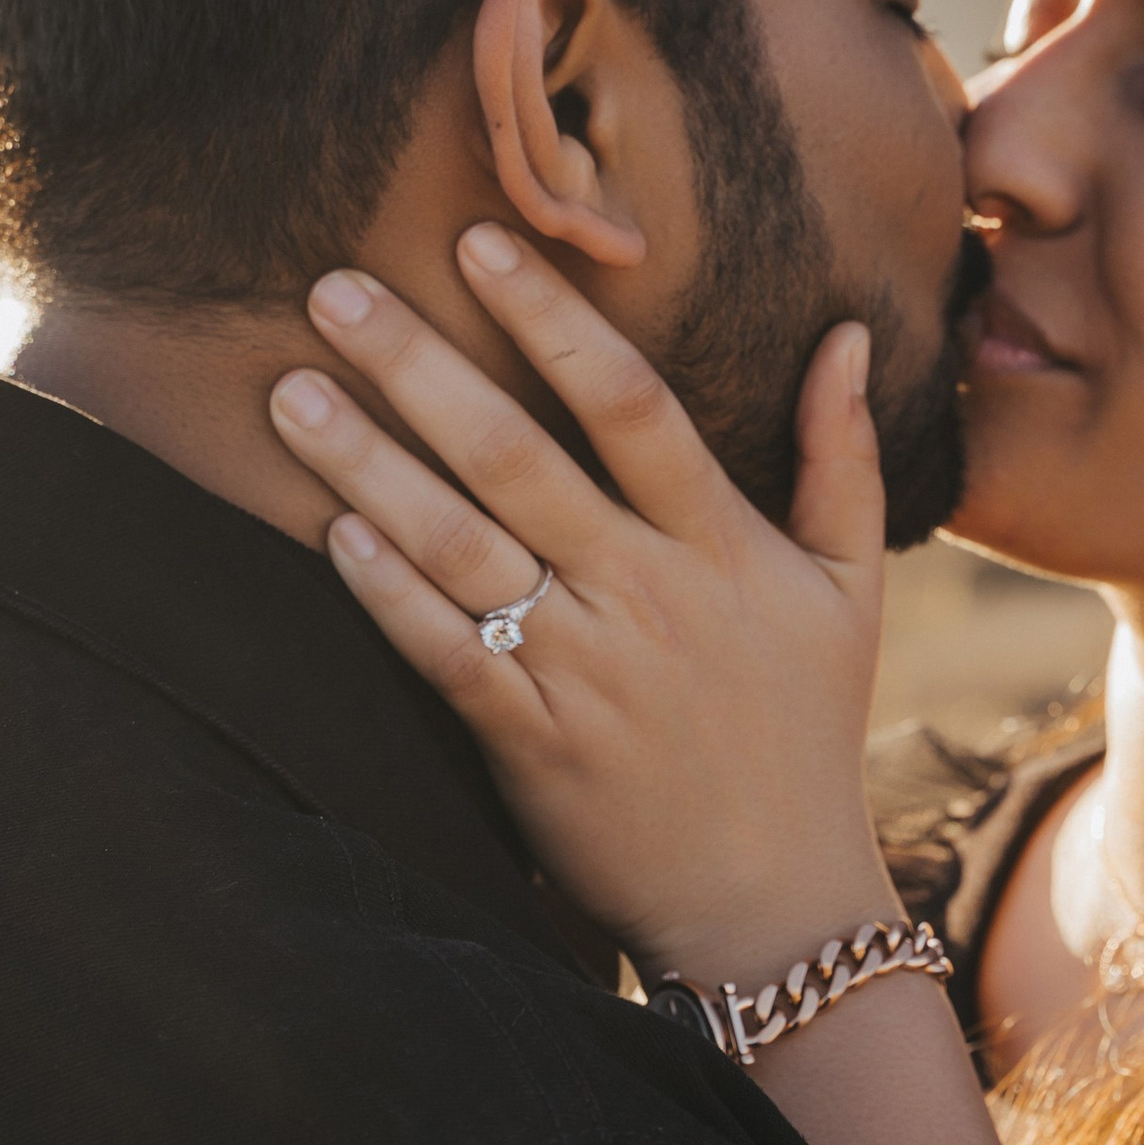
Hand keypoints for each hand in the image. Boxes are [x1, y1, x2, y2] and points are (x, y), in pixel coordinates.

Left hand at [268, 227, 897, 986]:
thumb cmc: (805, 733)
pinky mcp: (530, 742)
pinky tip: (330, 530)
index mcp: (720, 544)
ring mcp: (583, 669)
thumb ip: (842, 458)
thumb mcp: (852, 590)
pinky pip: (445, 652)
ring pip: (461, 545)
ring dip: (370, 464)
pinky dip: (387, 593)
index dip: (552, 318)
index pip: (628, 404)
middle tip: (332, 288)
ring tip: (291, 394)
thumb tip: (847, 334)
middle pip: (517, 457)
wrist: (773, 903)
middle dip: (420, 365)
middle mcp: (645, 594)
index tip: (480, 242)